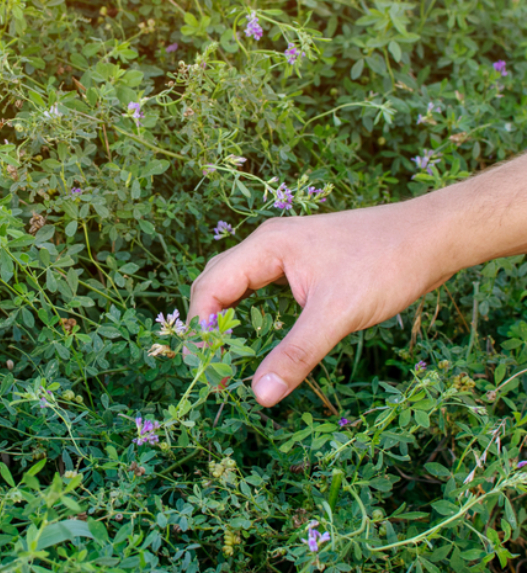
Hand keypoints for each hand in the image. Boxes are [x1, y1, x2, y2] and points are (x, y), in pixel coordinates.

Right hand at [188, 199, 459, 406]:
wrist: (432, 236)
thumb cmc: (386, 266)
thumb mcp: (337, 315)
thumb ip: (296, 355)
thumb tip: (260, 396)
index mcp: (266, 247)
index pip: (211, 287)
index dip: (201, 327)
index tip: (207, 367)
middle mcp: (267, 244)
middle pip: (215, 282)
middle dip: (206, 323)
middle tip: (211, 365)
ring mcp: (283, 251)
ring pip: (235, 283)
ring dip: (224, 316)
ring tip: (223, 352)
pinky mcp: (301, 261)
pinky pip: (257, 285)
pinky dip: (246, 309)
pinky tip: (252, 331)